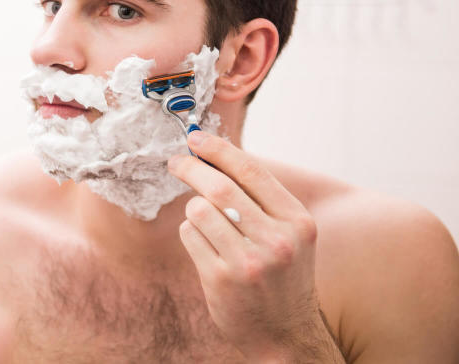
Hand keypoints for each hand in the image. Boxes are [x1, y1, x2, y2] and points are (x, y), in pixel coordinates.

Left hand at [168, 132, 342, 362]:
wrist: (286, 334)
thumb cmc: (282, 276)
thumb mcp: (290, 235)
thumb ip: (261, 199)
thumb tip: (215, 156)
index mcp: (297, 222)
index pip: (252, 171)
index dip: (219, 150)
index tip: (196, 139)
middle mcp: (277, 240)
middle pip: (220, 186)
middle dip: (191, 168)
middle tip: (176, 162)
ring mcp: (249, 261)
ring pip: (199, 210)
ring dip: (194, 210)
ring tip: (207, 225)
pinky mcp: (222, 279)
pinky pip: (190, 236)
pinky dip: (191, 234)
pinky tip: (207, 248)